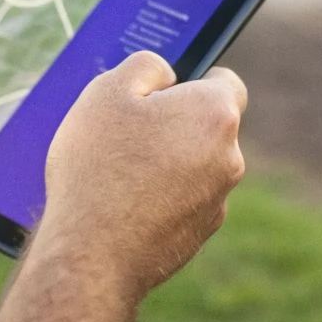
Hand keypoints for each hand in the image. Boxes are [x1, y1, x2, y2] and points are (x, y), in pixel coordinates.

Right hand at [35, 51, 248, 297]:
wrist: (92, 255)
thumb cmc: (98, 166)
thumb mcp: (107, 92)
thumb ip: (145, 66)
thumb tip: (166, 73)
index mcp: (214, 114)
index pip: (225, 83)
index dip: (194, 80)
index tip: (163, 91)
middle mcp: (229, 157)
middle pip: (206, 126)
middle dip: (173, 123)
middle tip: (126, 132)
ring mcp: (217, 200)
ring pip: (194, 165)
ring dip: (166, 162)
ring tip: (117, 172)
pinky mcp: (199, 234)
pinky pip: (183, 201)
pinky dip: (161, 198)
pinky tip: (123, 205)